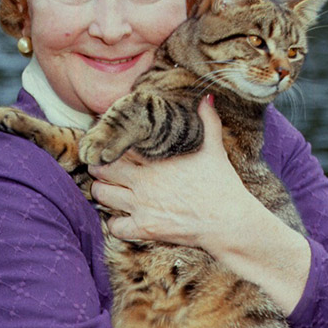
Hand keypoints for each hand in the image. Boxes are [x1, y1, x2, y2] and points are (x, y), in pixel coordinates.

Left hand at [88, 97, 244, 246]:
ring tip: (110, 190)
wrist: (227, 220)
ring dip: (102, 192)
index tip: (111, 146)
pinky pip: (114, 227)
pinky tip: (123, 217)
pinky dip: (115, 223)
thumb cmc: (222, 185)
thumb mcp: (215, 148)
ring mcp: (141, 207)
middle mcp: (143, 182)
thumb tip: (206, 97)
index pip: (117, 146)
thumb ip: (208, 120)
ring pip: (101, 195)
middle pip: (101, 170)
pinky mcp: (145, 229)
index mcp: (156, 159)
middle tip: (104, 167)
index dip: (110, 145)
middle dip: (100, 167)